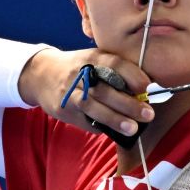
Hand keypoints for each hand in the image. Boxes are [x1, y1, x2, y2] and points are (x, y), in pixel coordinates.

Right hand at [18, 48, 154, 135]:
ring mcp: (70, 92)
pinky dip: (100, 126)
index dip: (132, 75)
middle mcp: (80, 73)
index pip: (115, 63)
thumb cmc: (80, 68)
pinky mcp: (63, 108)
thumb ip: (117, 71)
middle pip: (105, 90)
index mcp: (93, 57)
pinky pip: (83, 119)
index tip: (147, 87)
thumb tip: (145, 92)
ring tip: (133, 128)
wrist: (42, 74)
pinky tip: (114, 131)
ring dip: (114, 119)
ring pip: (92, 107)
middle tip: (148, 114)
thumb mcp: (96, 60)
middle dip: (128, 104)